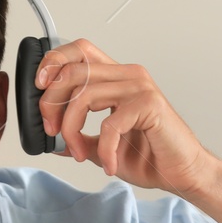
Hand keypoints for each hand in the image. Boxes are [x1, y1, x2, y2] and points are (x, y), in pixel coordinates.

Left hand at [35, 39, 218, 194]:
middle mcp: (128, 76)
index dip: (53, 62)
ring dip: (71, 129)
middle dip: (51, 103)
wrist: (181, 172)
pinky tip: (108, 164)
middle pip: (73, 71)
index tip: (40, 87)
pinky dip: (103, 149)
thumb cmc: (149, 155)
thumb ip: (78, 136)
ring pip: (85, 94)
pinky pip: (110, 124)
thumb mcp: (102, 145)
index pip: (80, 51)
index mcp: (116, 78)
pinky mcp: (150, 105)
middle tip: (52, 132)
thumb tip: (51, 138)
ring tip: (78, 152)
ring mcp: (140, 87)